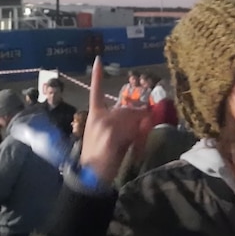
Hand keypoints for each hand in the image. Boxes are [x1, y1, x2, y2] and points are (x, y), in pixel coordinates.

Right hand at [79, 57, 151, 183]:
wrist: (89, 176)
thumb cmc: (96, 156)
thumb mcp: (101, 135)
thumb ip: (116, 123)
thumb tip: (138, 115)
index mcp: (94, 115)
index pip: (95, 91)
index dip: (97, 75)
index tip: (99, 59)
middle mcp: (100, 117)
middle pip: (127, 109)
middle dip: (140, 117)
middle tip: (145, 123)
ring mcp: (106, 125)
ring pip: (133, 118)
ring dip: (141, 127)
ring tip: (138, 138)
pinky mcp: (113, 135)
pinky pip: (134, 129)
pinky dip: (140, 134)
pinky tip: (138, 142)